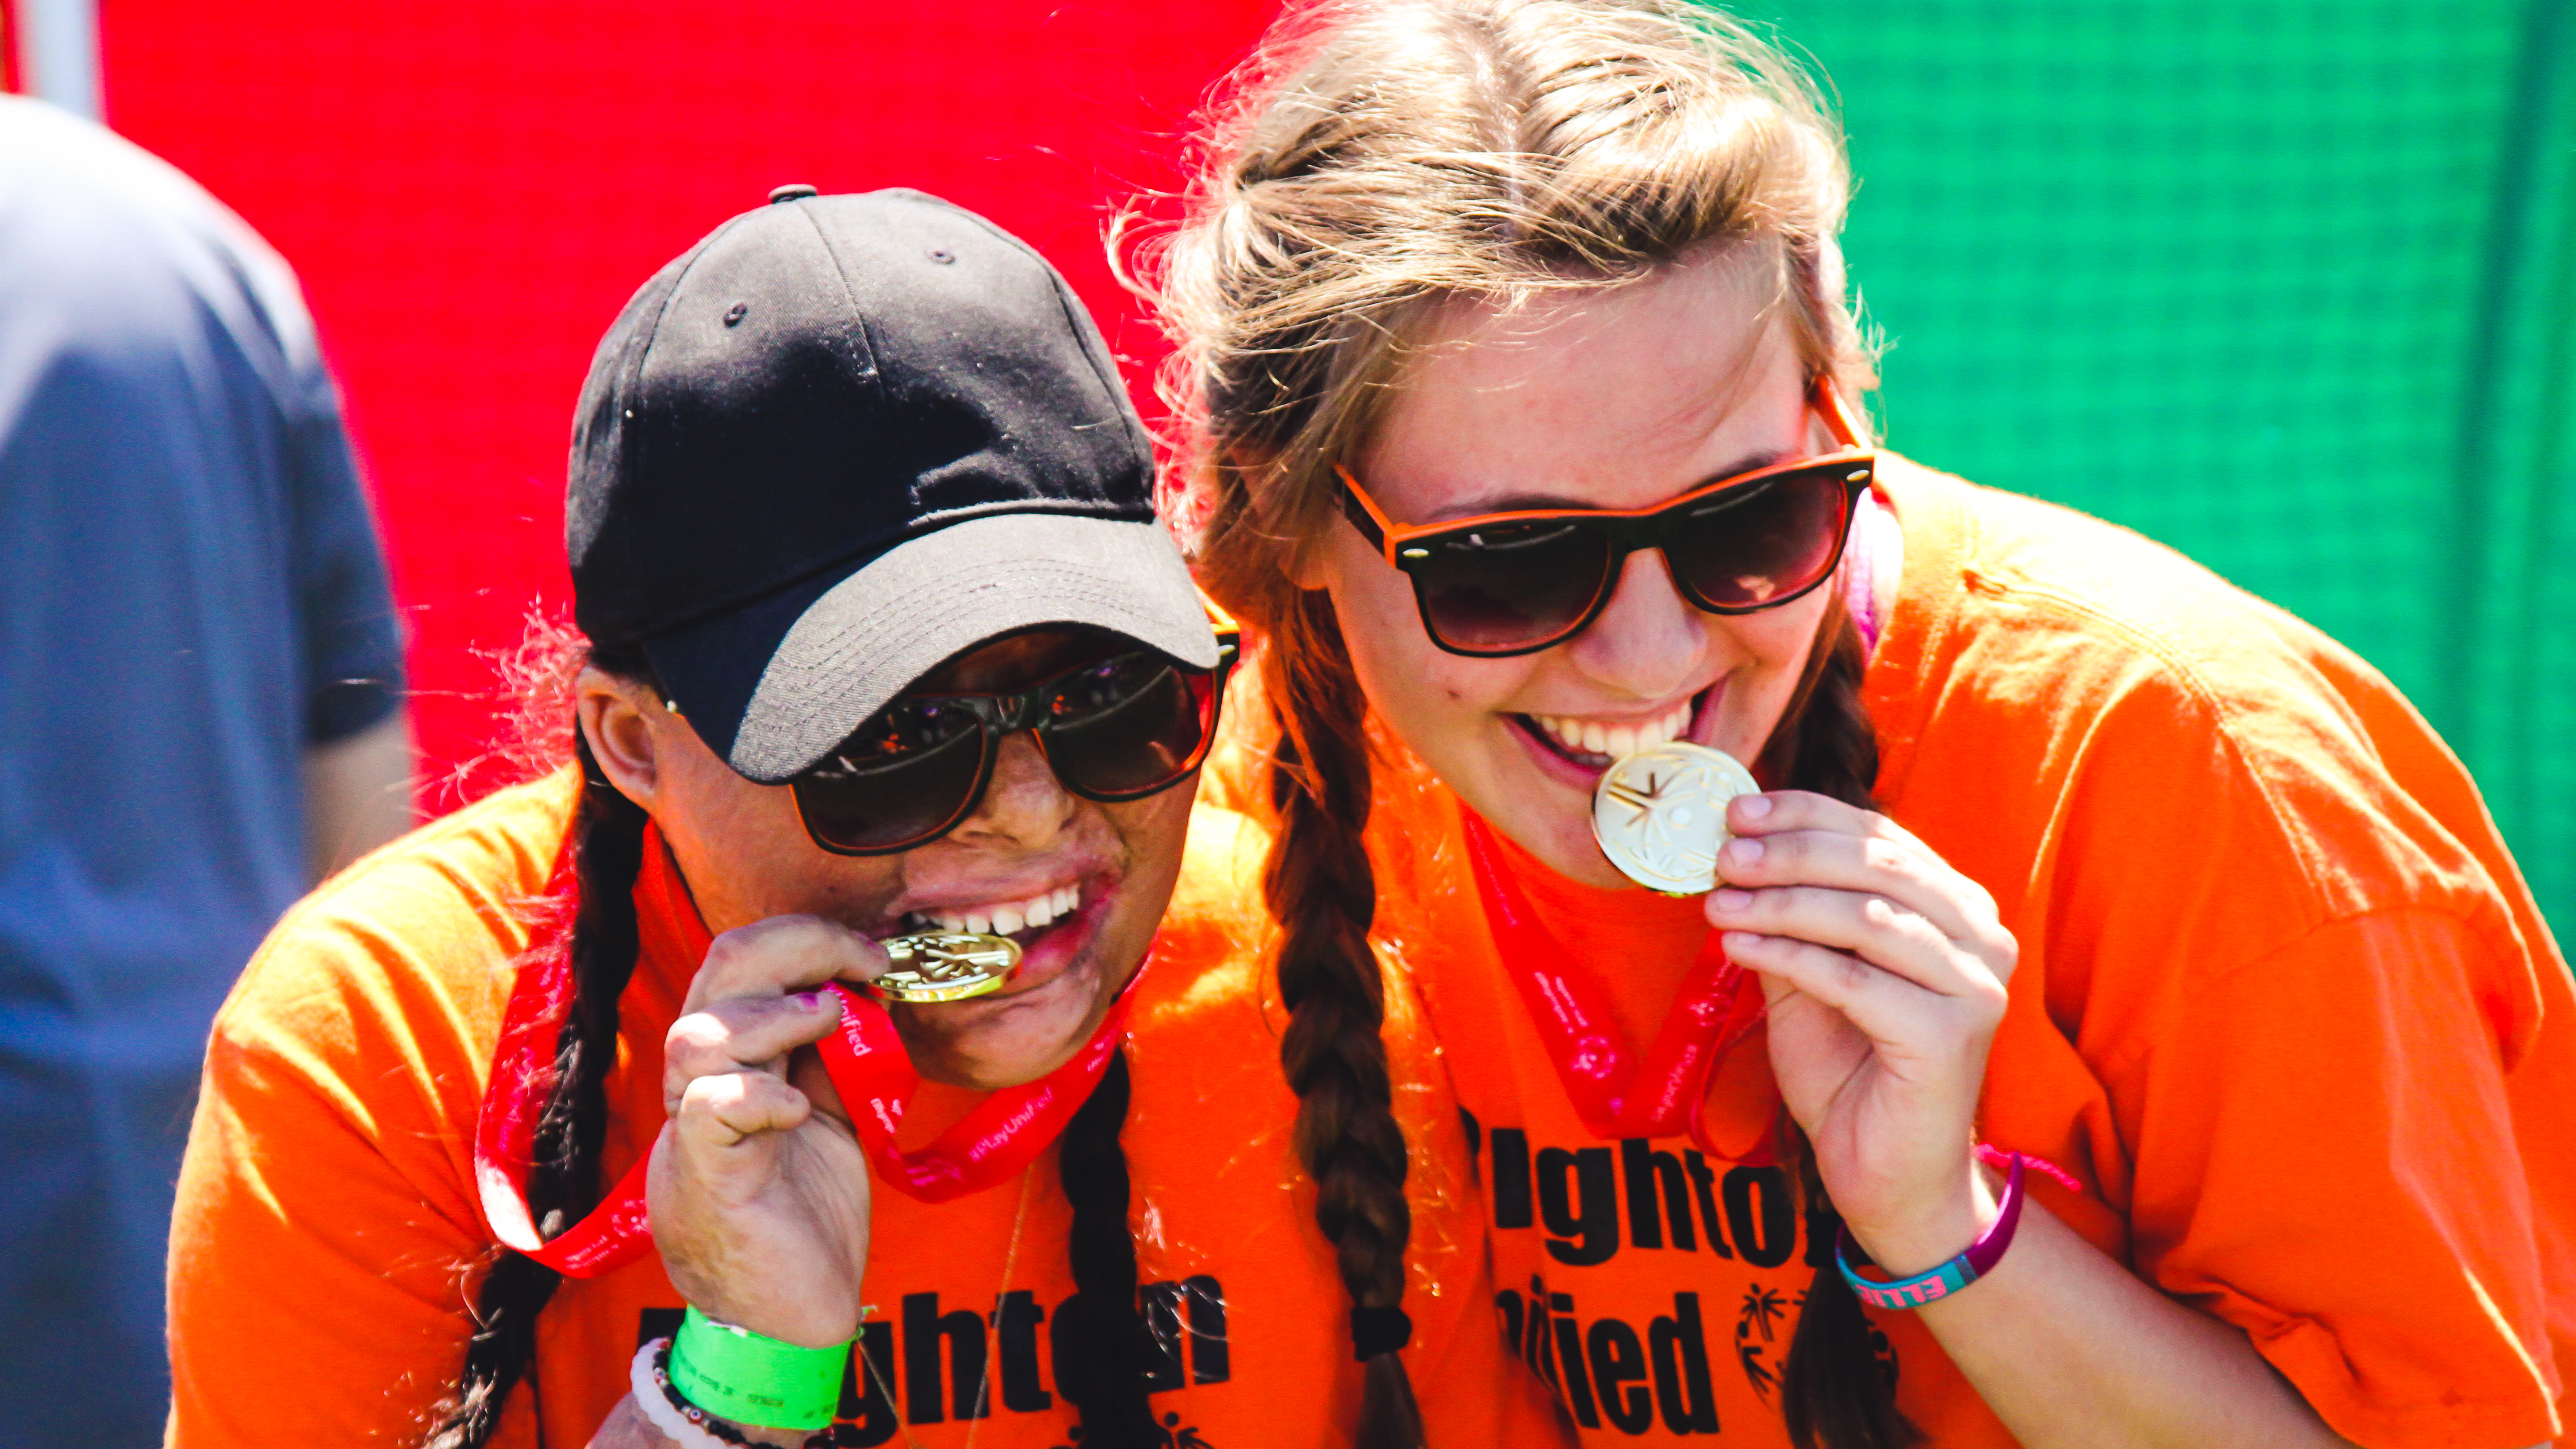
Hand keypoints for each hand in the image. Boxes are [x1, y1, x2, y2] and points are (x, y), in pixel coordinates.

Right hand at [650, 914, 885, 1347]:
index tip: (871, 957)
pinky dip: (756, 1094)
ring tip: (828, 1025)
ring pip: (698, 1034)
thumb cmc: (806, 1217)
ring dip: (774, 1016)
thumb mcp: (834, 1114)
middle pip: (718, 972)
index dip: (806, 939)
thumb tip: (866, 989)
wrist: (787, 1318)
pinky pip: (707, 1109)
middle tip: (860, 967)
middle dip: (795, 946)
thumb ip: (838, 1054)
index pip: (741, 961)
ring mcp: (695, 1133)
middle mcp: (703, 1085)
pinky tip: (798, 1109)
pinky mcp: (706, 1180)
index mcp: (733, 1061)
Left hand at [1702, 791, 2016, 1273]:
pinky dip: (1788, 955)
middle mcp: (1981, 937)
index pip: (1880, 836)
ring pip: (1864, 916)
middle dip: (1789, 852)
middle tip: (1724, 855)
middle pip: (1876, 865)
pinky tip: (1738, 947)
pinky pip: (1853, 977)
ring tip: (1718, 903)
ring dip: (1780, 902)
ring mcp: (1974, 986)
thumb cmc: (1851, 1070)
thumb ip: (1791, 916)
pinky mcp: (1948, 1034)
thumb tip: (1737, 852)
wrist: (1886, 1171)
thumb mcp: (1811, 975)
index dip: (1806, 815)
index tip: (1739, 812)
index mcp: (1957, 908)